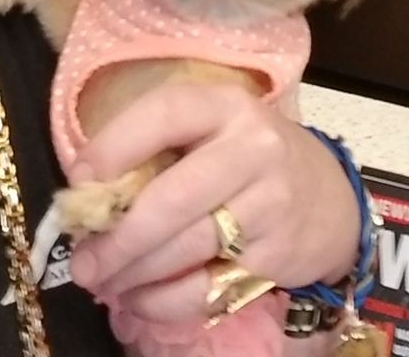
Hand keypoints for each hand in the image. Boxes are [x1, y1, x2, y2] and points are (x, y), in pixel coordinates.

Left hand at [66, 84, 361, 328]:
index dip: (114, 146)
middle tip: (82, 262)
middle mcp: (253, 149)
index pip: (164, 114)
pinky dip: (164, 302)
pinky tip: (141, 300)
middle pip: (170, 200)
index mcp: (226, 106)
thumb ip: (160, 150)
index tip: (78, 182)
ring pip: (185, 249)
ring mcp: (270, 204)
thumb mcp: (213, 131)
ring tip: (102, 281)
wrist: (331, 199)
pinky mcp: (276, 256)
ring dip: (133, 275)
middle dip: (116, 238)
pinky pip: (208, 288)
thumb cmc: (249, 160)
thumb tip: (86, 196)